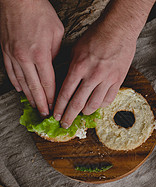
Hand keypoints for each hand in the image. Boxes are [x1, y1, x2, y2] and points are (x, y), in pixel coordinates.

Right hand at [0, 0, 63, 115]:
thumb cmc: (39, 12)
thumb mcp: (57, 33)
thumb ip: (56, 53)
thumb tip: (53, 66)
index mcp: (40, 54)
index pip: (48, 83)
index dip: (51, 97)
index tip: (53, 106)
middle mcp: (25, 58)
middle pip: (34, 87)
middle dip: (40, 103)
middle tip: (44, 113)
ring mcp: (13, 56)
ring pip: (22, 82)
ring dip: (29, 96)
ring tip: (34, 105)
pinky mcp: (5, 51)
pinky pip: (10, 72)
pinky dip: (16, 83)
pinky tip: (21, 90)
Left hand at [53, 23, 136, 127]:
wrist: (119, 28)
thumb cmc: (96, 36)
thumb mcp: (76, 49)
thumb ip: (70, 68)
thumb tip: (64, 84)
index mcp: (79, 67)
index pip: (65, 93)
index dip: (59, 108)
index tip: (56, 116)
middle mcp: (92, 75)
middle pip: (77, 103)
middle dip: (69, 117)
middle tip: (65, 124)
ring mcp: (106, 79)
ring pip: (94, 105)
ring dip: (85, 111)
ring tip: (82, 112)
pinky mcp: (118, 80)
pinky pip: (108, 100)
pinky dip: (100, 105)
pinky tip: (96, 104)